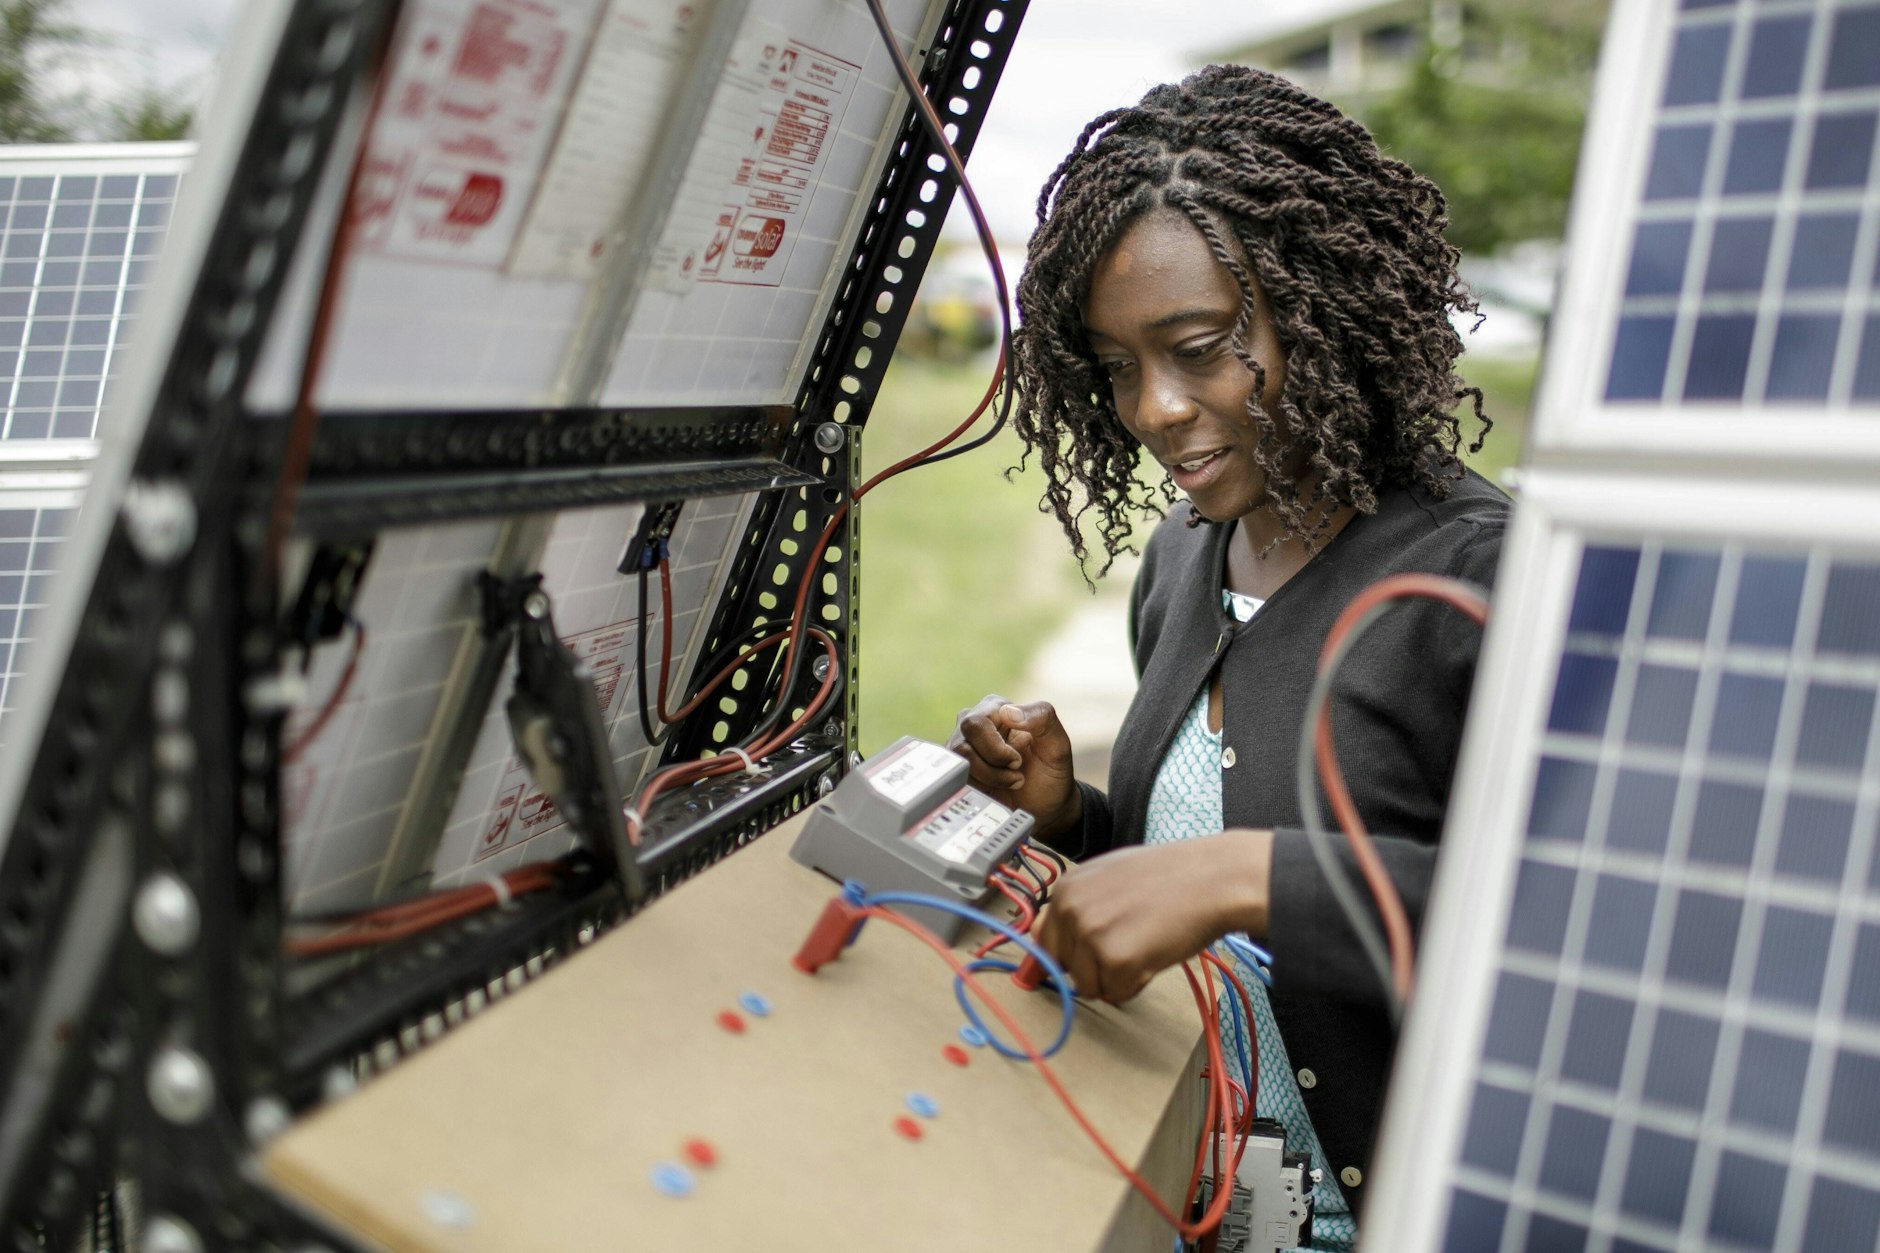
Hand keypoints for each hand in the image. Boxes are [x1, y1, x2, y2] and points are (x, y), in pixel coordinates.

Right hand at [948, 695, 1079, 841]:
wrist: (1045, 807)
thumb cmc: (1050, 772)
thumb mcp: (1058, 745)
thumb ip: (1042, 719)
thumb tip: (1008, 711)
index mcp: (997, 709)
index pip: (977, 723)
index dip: (996, 749)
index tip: (1018, 762)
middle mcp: (976, 724)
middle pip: (962, 743)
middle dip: (992, 765)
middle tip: (1015, 771)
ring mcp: (964, 747)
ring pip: (959, 763)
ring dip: (989, 778)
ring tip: (1011, 781)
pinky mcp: (959, 768)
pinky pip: (956, 778)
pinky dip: (980, 788)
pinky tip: (997, 788)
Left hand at [1033, 830, 1271, 1003]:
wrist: (1211, 879)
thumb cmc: (1169, 877)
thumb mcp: (1109, 877)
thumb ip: (1078, 905)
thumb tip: (1046, 938)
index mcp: (1065, 889)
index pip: (1043, 940)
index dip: (1068, 954)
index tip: (1085, 957)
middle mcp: (1070, 910)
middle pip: (1063, 968)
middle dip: (1092, 967)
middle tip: (1128, 943)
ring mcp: (1090, 935)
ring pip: (1087, 986)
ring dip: (1115, 977)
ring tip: (1144, 944)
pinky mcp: (1116, 959)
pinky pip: (1116, 995)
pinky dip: (1137, 985)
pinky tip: (1154, 954)